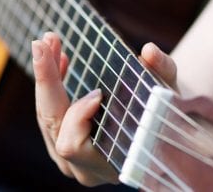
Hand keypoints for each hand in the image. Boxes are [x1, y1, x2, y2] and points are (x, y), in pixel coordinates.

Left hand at [31, 32, 176, 185]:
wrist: (163, 138)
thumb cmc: (166, 118)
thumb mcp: (169, 93)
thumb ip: (163, 73)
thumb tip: (149, 51)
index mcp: (108, 165)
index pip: (72, 145)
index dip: (78, 117)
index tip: (98, 92)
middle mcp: (84, 170)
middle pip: (52, 124)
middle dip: (47, 80)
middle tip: (44, 43)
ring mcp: (70, 161)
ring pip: (45, 118)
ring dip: (47, 78)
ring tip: (51, 44)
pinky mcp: (63, 147)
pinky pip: (48, 116)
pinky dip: (51, 87)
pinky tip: (59, 61)